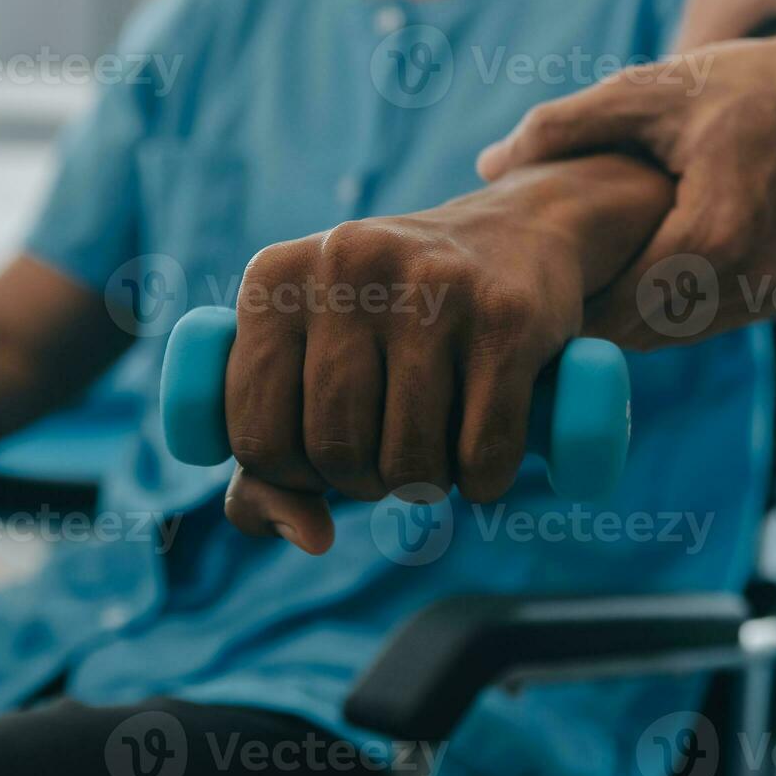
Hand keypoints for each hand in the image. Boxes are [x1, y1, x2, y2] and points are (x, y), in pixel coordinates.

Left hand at [223, 157, 671, 552]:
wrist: (519, 236)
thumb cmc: (394, 328)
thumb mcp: (313, 369)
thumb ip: (269, 469)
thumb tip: (309, 539)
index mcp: (276, 276)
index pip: (256, 439)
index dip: (296, 473)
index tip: (330, 446)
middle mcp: (347, 264)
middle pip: (335, 453)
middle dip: (366, 481)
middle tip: (393, 448)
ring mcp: (432, 285)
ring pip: (409, 464)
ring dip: (427, 485)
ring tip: (438, 442)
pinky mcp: (507, 317)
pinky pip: (483, 457)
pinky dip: (486, 481)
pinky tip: (487, 447)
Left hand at [478, 9, 775, 349]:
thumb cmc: (746, 83)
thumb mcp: (647, 90)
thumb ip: (563, 126)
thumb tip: (487, 165)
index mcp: (708, 241)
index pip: (610, 309)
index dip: (561, 302)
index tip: (520, 278)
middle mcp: (743, 284)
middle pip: (635, 334)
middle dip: (587, 313)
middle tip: (535, 285)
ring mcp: (767, 296)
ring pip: (670, 335)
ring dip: (625, 313)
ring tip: (577, 277)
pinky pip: (703, 321)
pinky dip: (665, 304)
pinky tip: (634, 267)